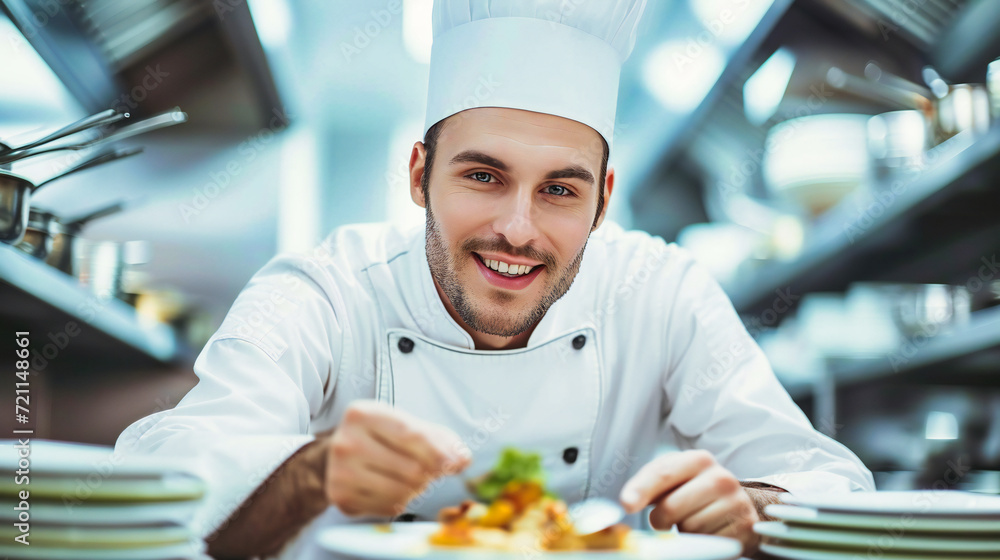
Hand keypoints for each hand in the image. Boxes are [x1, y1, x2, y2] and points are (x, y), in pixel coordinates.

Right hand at [324, 400, 471, 516]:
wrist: (339, 454)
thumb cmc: (381, 437)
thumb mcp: (406, 426)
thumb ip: (439, 440)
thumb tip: (463, 459)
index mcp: (363, 414)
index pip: (411, 436)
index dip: (439, 452)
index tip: (458, 463)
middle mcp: (346, 442)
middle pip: (411, 469)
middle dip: (428, 473)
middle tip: (426, 469)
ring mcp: (340, 472)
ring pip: (402, 492)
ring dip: (415, 489)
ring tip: (406, 477)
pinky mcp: (341, 498)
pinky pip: (388, 507)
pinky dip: (399, 502)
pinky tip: (390, 488)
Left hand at [619, 450, 759, 553]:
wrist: (737, 506)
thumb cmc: (694, 491)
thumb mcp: (674, 480)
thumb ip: (649, 486)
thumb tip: (628, 501)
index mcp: (698, 460)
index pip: (663, 473)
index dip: (641, 489)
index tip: (627, 504)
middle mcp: (720, 477)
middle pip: (670, 507)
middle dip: (661, 519)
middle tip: (667, 518)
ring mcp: (735, 502)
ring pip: (688, 528)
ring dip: (684, 530)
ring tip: (694, 519)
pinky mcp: (744, 527)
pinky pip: (707, 543)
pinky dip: (701, 541)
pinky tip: (708, 529)